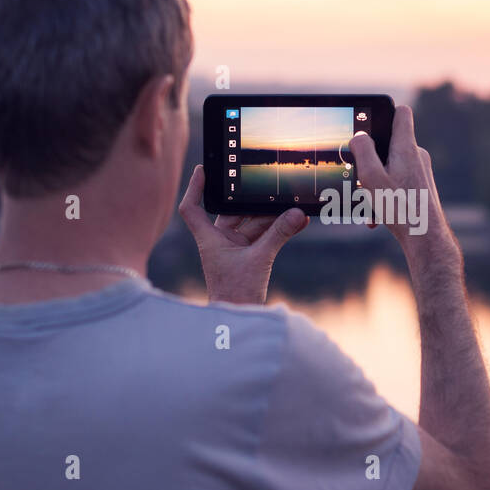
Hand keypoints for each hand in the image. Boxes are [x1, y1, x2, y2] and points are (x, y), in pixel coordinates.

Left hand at [179, 165, 308, 304]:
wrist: (240, 319)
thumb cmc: (237, 294)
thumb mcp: (260, 260)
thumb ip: (279, 235)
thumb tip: (297, 214)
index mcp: (210, 240)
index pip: (192, 208)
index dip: (195, 188)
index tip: (204, 170)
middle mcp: (220, 242)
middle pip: (233, 212)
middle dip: (253, 202)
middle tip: (270, 188)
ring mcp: (235, 249)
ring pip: (253, 224)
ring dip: (273, 218)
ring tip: (294, 208)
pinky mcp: (249, 257)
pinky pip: (264, 237)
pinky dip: (278, 230)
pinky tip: (297, 222)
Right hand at [348, 105, 460, 277]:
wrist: (426, 238)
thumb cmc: (399, 207)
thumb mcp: (371, 176)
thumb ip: (363, 150)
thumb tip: (359, 136)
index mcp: (406, 147)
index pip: (401, 113)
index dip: (384, 112)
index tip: (370, 122)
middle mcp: (417, 156)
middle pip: (390, 144)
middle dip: (371, 159)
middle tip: (359, 176)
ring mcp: (421, 173)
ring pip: (391, 169)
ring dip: (375, 184)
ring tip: (368, 204)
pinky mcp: (421, 188)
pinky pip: (398, 185)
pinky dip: (385, 197)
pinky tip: (376, 217)